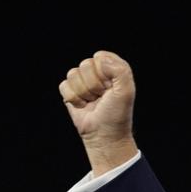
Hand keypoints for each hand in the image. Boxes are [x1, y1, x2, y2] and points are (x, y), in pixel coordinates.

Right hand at [58, 51, 138, 175]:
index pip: (101, 57)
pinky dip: (73, 98)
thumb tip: (98, 58)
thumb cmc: (117, 114)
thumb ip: (120, 70)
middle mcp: (98, 73)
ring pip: (73, 74)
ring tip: (93, 102)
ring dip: (84, 92)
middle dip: (94, 84)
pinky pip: (64, 85)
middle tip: (102, 97)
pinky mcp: (71, 91)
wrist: (103, 134)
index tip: (111, 87)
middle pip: (85, 65)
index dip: (105, 72)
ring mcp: (83, 82)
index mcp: (113, 69)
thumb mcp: (126, 91)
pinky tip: (82, 105)